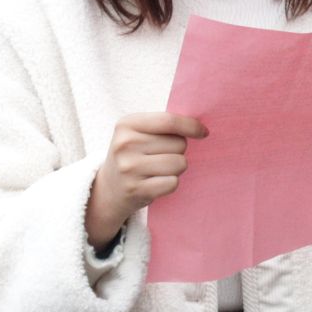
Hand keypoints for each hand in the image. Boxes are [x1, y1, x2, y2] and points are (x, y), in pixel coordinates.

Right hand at [86, 112, 207, 247]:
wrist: (108, 188)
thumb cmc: (134, 154)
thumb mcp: (139, 132)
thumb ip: (165, 125)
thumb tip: (201, 128)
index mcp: (127, 124)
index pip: (169, 121)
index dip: (191, 126)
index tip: (204, 132)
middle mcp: (125, 144)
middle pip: (178, 144)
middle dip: (178, 150)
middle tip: (161, 156)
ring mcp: (129, 168)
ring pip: (179, 163)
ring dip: (177, 167)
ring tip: (159, 169)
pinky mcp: (135, 189)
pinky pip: (173, 183)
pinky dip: (170, 183)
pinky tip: (156, 182)